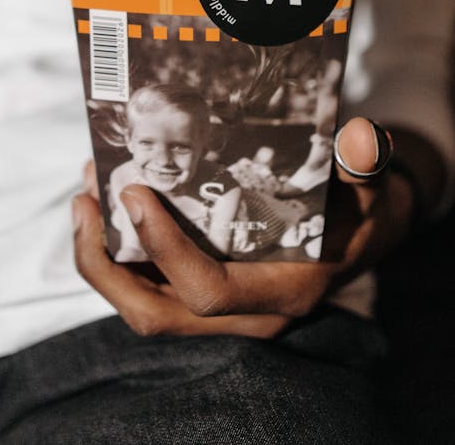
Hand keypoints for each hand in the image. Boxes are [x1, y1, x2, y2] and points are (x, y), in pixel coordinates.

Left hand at [73, 118, 415, 338]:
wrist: (361, 236)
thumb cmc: (360, 209)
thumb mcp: (370, 184)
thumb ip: (365, 163)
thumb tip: (363, 138)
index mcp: (282, 291)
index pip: (208, 291)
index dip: (164, 249)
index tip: (135, 192)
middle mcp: (247, 316)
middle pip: (156, 314)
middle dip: (106, 265)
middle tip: (85, 198)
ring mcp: (222, 313)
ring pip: (144, 306)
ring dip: (103, 257)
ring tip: (85, 194)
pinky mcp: (204, 297)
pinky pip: (149, 288)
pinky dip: (120, 253)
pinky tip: (108, 203)